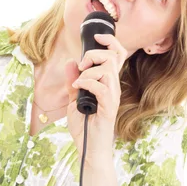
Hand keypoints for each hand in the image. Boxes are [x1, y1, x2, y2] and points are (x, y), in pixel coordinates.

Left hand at [61, 33, 126, 165]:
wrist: (88, 148)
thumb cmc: (84, 126)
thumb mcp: (73, 99)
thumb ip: (72, 82)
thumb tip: (70, 63)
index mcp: (107, 83)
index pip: (117, 55)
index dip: (111, 42)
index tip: (98, 37)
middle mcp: (113, 87)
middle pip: (114, 58)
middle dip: (95, 54)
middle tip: (82, 65)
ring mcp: (112, 97)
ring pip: (107, 71)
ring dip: (89, 71)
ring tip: (78, 82)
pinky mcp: (109, 108)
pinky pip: (102, 88)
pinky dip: (87, 84)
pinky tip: (78, 89)